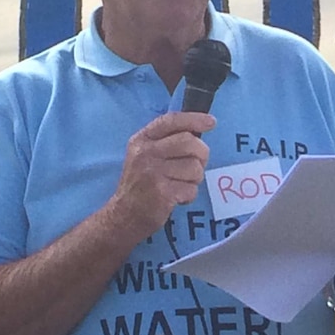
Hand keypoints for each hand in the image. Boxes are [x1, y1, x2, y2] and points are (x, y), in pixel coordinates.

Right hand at [111, 112, 214, 237]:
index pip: (171, 120)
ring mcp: (152, 173)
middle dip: (201, 154)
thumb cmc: (141, 184)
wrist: (123, 216)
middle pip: (189, 142)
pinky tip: (176, 197)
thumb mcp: (145, 155)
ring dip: (194, 178)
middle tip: (196, 165)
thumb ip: (166, 140)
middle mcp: (145, 153)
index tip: (211, 122)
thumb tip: (197, 130)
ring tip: (180, 184)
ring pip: (194, 167)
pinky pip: (191, 188)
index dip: (194, 119)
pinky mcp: (162, 192)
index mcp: (142, 140)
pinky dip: (189, 195)